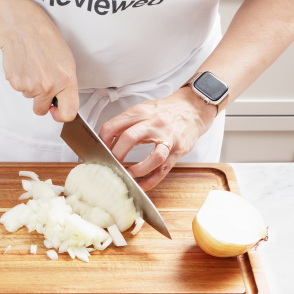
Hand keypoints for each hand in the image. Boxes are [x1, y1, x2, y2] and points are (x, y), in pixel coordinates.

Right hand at [0, 4, 78, 121]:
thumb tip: (62, 101)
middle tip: (40, 83)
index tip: (57, 110)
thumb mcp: (66, 61)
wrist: (22, 27)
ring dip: (30, 86)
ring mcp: (32, 86)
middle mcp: (50, 85)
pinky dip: (20, 80)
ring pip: (29, 97)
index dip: (61, 115)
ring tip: (32, 66)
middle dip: (41, 102)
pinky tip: (23, 65)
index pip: (69, 112)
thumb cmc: (45, 40)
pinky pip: (19, 89)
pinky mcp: (16, 82)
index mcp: (67, 80)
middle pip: (42, 110)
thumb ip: (66, 84)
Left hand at [98, 87, 217, 190]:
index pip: (113, 126)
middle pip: (129, 138)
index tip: (99, 152)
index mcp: (140, 112)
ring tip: (127, 176)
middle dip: (116, 155)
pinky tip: (141, 186)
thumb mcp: (143, 110)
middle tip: (110, 165)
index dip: (102, 142)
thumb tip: (107, 142)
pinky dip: (150, 180)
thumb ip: (126, 124)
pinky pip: (163, 169)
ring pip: (153, 157)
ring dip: (136, 170)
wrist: (194, 107)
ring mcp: (168, 137)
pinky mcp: (178, 150)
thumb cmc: (166, 111)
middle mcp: (153, 123)